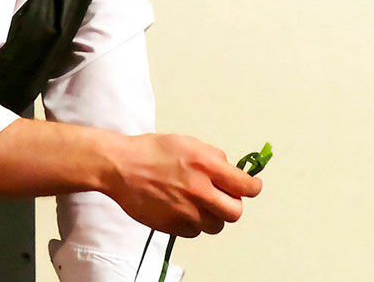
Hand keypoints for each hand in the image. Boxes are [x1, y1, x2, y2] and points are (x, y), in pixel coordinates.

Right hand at [105, 133, 262, 236]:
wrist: (120, 167)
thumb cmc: (150, 152)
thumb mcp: (187, 143)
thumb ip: (213, 158)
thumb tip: (231, 172)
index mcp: (206, 165)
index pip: (246, 186)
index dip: (252, 187)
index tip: (252, 187)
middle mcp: (199, 190)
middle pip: (235, 212)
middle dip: (232, 204)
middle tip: (223, 197)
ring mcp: (187, 211)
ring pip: (216, 225)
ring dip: (211, 215)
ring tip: (196, 201)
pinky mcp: (174, 226)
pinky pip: (195, 231)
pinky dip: (192, 222)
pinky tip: (180, 207)